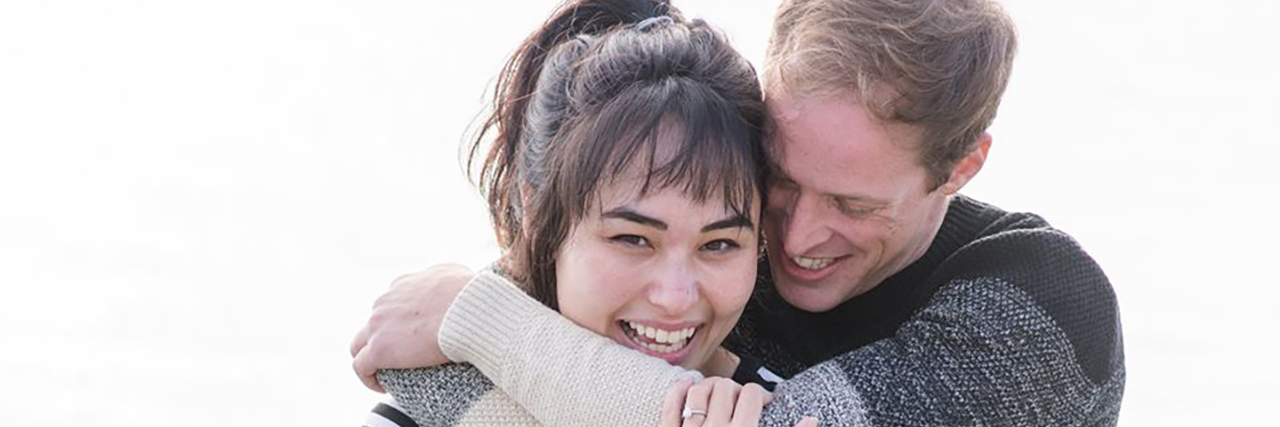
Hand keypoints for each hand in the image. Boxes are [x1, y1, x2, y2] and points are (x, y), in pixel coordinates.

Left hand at [350, 263, 474, 391]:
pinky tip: (383, 386)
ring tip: (388, 373)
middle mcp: (386, 300)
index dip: (397, 324)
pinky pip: (361, 367)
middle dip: (383, 339)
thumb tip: (455, 289)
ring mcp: (378, 324)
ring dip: (371, 358)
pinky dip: (368, 377)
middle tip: (401, 357)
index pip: (390, 305)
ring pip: (360, 344)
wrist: (469, 313)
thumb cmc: (471, 297)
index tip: (411, 338)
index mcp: (403, 284)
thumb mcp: (457, 275)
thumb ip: (446, 280)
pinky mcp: (379, 349)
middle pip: (373, 324)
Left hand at [661, 377, 818, 426]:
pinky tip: (688, 387)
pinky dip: (679, 391)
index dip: (761, 394)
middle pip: (726, 388)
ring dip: (710, 388)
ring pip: (698, 391)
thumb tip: (812, 418)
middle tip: (742, 400)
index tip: (764, 401)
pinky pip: (672, 406)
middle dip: (737, 389)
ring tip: (719, 396)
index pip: (752, 395)